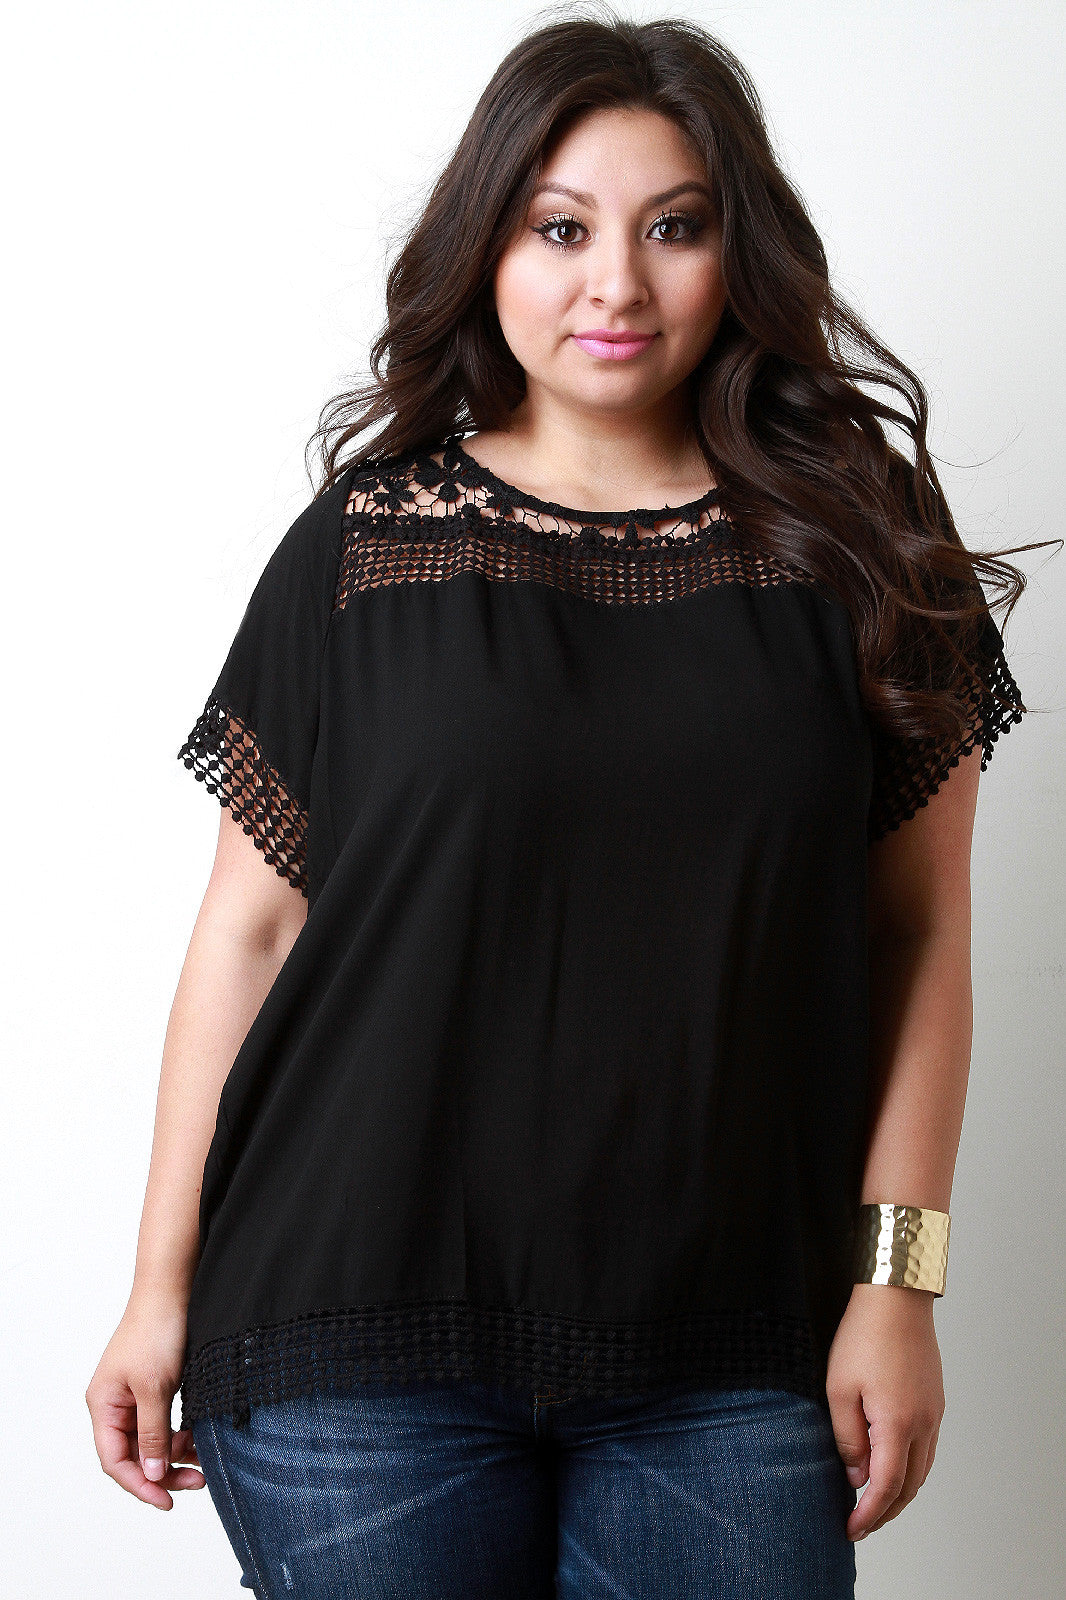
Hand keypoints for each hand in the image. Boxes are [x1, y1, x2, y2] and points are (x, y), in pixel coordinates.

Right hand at [86, 1285, 206, 1509]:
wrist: (172, 1289)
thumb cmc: (157, 1331)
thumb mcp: (155, 1388)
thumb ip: (152, 1434)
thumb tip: (152, 1474)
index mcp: (103, 1405)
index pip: (114, 1460)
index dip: (140, 1484)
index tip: (167, 1500)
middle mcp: (114, 1404)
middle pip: (133, 1454)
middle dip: (163, 1472)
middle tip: (195, 1482)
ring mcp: (134, 1396)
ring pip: (151, 1441)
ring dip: (175, 1455)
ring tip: (203, 1462)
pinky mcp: (154, 1387)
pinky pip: (163, 1423)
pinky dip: (180, 1434)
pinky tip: (199, 1440)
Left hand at [825, 1282, 945, 1541]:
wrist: (896, 1297)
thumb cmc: (863, 1336)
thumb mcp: (839, 1388)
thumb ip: (847, 1437)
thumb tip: (856, 1477)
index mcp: (897, 1424)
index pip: (886, 1487)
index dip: (869, 1514)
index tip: (852, 1529)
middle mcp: (923, 1424)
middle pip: (910, 1486)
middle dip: (885, 1511)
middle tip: (860, 1524)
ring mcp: (933, 1413)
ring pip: (922, 1470)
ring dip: (900, 1493)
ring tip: (874, 1503)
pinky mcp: (935, 1401)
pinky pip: (927, 1449)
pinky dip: (911, 1469)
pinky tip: (892, 1466)